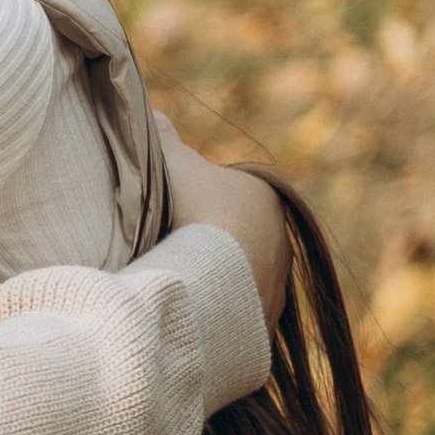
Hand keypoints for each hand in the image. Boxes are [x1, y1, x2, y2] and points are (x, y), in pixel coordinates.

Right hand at [156, 114, 288, 330]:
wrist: (214, 281)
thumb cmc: (196, 214)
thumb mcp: (173, 166)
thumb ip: (163, 139)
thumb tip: (154, 113)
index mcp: (265, 196)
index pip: (227, 194)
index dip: (194, 200)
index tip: (166, 211)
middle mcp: (280, 238)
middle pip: (233, 234)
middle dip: (204, 240)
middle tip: (165, 246)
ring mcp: (276, 283)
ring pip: (236, 274)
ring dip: (210, 277)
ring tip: (174, 281)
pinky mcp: (265, 320)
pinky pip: (234, 311)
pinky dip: (213, 309)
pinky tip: (187, 308)